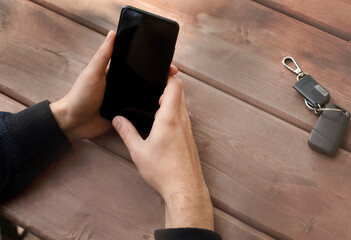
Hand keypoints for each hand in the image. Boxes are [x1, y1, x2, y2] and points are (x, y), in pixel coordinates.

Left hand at [50, 30, 177, 141]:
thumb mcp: (92, 73)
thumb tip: (112, 34)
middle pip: (145, 81)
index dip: (153, 64)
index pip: (138, 66)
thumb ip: (103, 56)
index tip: (168, 65)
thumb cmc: (80, 96)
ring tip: (172, 96)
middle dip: (160, 80)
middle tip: (174, 80)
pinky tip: (160, 111)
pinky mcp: (125, 115)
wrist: (74, 123)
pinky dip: (149, 111)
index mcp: (117, 74)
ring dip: (157, 95)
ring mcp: (125, 101)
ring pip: (145, 96)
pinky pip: (140, 112)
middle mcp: (123, 86)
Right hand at [112, 76, 213, 229]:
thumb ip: (127, 132)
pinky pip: (183, 116)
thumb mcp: (139, 152)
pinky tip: (161, 121)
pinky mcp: (189, 137)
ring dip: (171, 99)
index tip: (158, 72)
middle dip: (167, 85)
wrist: (185, 188)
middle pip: (180, 92)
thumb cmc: (164, 171)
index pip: (175, 86)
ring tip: (154, 103)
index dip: (168, 75)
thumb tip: (117, 120)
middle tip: (153, 86)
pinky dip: (174, 111)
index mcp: (169, 118)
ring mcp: (188, 129)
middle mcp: (182, 120)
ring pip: (182, 104)